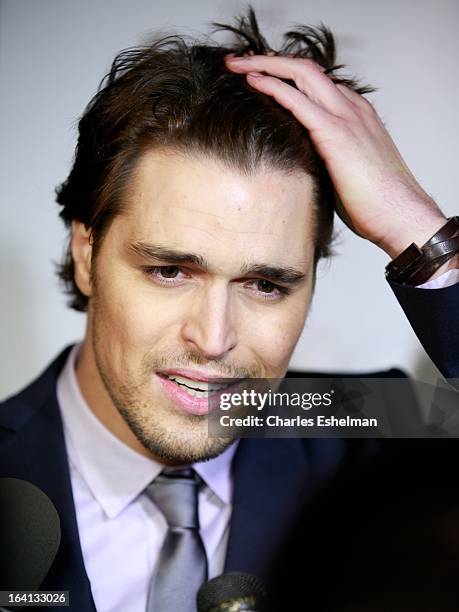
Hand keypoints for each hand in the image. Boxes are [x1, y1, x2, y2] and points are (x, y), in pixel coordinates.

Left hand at [225, 55, 447, 259]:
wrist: (400, 215)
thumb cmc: (375, 203)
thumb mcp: (346, 172)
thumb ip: (325, 158)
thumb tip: (299, 166)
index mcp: (356, 116)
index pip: (318, 84)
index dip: (288, 77)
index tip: (261, 79)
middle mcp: (352, 108)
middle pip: (307, 69)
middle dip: (271, 62)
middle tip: (241, 65)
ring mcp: (346, 117)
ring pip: (301, 73)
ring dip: (265, 66)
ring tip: (238, 67)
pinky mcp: (336, 133)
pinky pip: (298, 100)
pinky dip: (274, 86)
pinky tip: (254, 83)